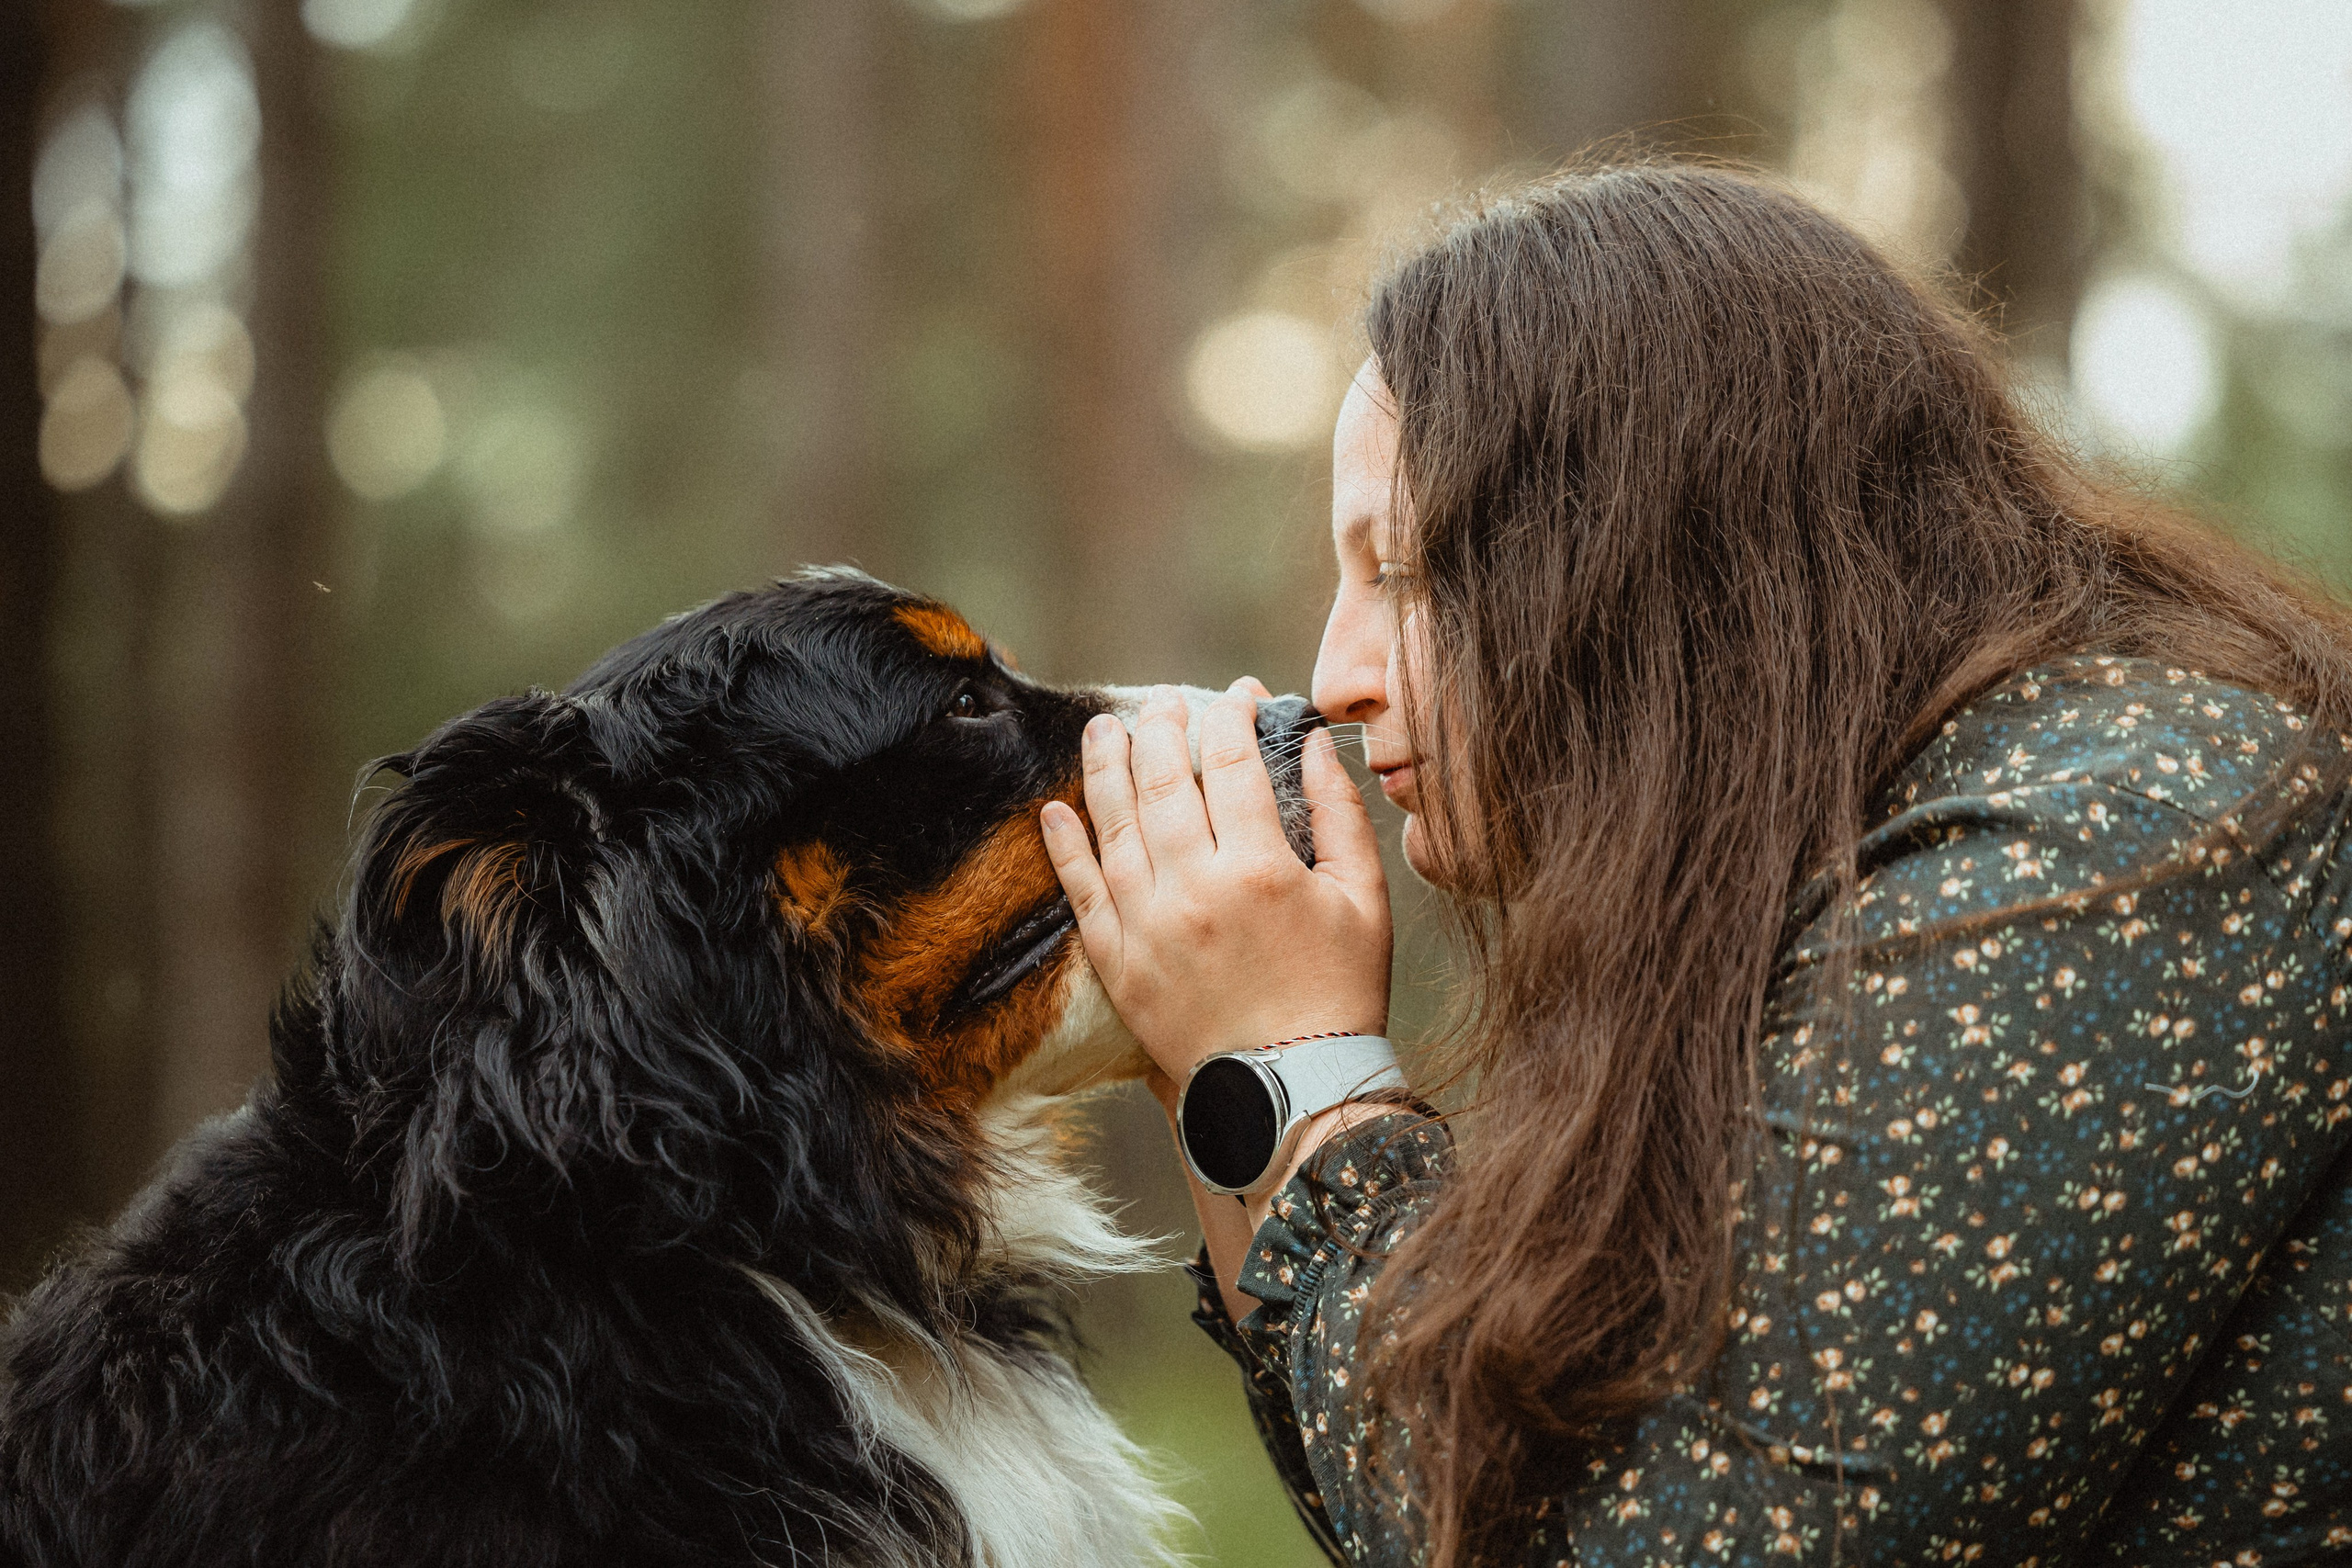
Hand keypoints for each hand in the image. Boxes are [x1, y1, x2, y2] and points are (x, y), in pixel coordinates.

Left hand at [1040, 680, 1392, 1089]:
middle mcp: (1196, 891)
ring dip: (1105, 768)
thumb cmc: (1339, 994)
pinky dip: (1065, 846)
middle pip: (1163, 783)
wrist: (1291, 1092)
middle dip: (1161, 729)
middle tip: (1161, 704)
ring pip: (1113, 826)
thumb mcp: (1364, 900)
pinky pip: (1082, 891)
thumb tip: (1314, 744)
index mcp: (1261, 870)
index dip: (1232, 719)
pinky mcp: (1120, 964)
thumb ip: (1339, 814)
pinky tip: (1055, 809)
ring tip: (1103, 729)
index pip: (1233, 764)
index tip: (1237, 698)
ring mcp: (1148, 927)